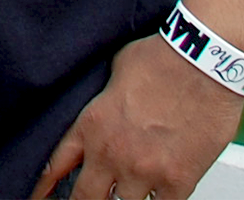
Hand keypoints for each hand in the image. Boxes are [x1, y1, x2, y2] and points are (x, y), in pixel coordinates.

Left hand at [28, 33, 243, 199]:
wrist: (202, 62)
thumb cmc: (161, 58)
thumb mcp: (114, 72)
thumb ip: (104, 99)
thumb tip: (104, 105)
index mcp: (91, 125)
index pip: (56, 165)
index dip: (44, 186)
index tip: (40, 196)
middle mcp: (113, 153)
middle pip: (87, 197)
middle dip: (87, 197)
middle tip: (92, 193)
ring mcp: (145, 171)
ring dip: (126, 195)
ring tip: (130, 184)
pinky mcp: (178, 180)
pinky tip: (158, 192)